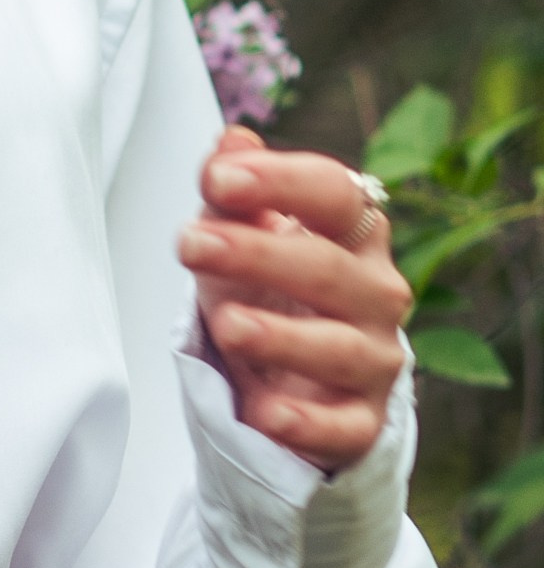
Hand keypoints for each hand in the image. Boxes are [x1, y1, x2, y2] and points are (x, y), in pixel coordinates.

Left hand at [179, 125, 410, 474]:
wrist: (293, 380)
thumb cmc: (269, 292)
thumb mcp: (242, 238)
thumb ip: (237, 194)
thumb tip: (231, 141)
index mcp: (356, 234)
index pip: (335, 194)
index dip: (279, 182)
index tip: (217, 178)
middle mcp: (376, 294)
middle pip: (328, 269)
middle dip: (257, 254)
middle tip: (190, 243)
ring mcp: (375, 360)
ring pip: (338, 348)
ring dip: (281, 337)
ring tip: (227, 326)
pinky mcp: (361, 423)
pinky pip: (341, 426)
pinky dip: (303, 421)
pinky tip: (264, 411)